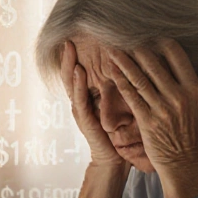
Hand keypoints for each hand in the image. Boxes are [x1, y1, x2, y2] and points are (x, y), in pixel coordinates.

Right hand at [62, 40, 125, 168]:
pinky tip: (79, 72)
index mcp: (87, 97)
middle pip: (70, 74)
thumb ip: (117, 88)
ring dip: (69, 65)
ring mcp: (80, 111)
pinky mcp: (85, 121)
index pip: (79, 71)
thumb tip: (130, 66)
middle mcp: (81, 102)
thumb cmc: (118, 134)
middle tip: (68, 36)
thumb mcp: (117, 106)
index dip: (77, 55)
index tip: (78, 36)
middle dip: (68, 55)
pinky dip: (78, 85)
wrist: (113, 161)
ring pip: (70, 84)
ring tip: (68, 48)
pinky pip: (79, 100)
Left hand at [109, 39, 197, 170]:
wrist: (186, 164)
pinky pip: (131, 97)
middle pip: (154, 65)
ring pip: (139, 78)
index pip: (177, 57)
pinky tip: (112, 72)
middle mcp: (178, 97)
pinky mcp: (147, 121)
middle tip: (126, 38)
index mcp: (195, 90)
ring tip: (112, 49)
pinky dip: (120, 82)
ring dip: (124, 62)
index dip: (163, 44)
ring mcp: (161, 109)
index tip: (153, 38)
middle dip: (139, 49)